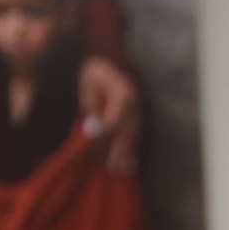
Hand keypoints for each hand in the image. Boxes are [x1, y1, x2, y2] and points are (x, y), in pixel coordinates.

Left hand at [78, 55, 140, 174]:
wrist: (110, 59)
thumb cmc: (94, 73)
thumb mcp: (88, 87)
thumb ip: (91, 108)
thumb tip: (92, 129)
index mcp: (123, 93)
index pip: (115, 119)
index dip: (104, 133)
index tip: (91, 144)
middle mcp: (136, 102)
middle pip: (128, 131)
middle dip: (119, 151)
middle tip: (113, 168)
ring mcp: (140, 108)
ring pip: (135, 134)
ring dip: (128, 153)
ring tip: (123, 170)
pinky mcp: (140, 114)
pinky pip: (137, 133)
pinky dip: (134, 148)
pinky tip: (132, 163)